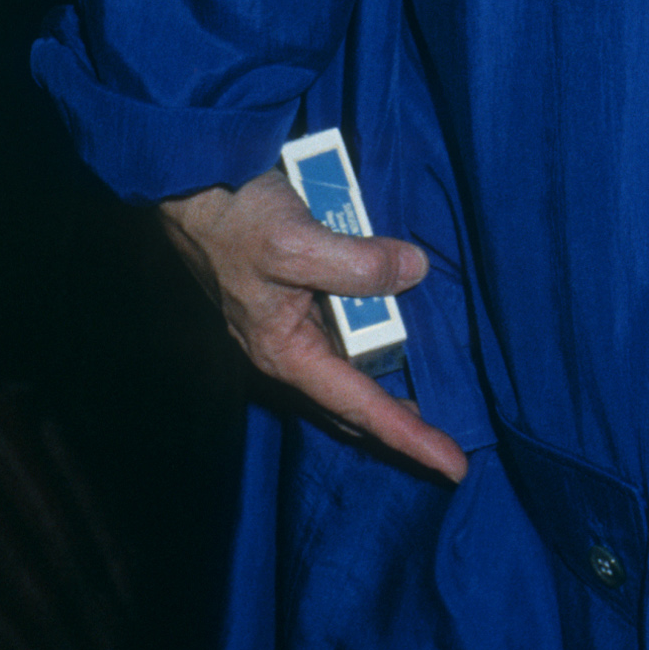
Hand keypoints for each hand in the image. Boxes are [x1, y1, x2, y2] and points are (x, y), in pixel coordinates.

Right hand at [159, 166, 468, 482]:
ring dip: (388, 360)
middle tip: (448, 441)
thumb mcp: (297, 243)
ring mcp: (290, 321)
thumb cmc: (235, 219)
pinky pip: (343, 316)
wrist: (194, 183)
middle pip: (354, 398)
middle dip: (399, 420)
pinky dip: (373, 315)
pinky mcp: (293, 292)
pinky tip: (394, 308)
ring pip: (351, 357)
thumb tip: (414, 271)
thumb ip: (358, 263)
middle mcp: (289, 347)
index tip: (454, 466)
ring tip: (430, 381)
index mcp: (286, 353)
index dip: (410, 438)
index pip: (360, 407)